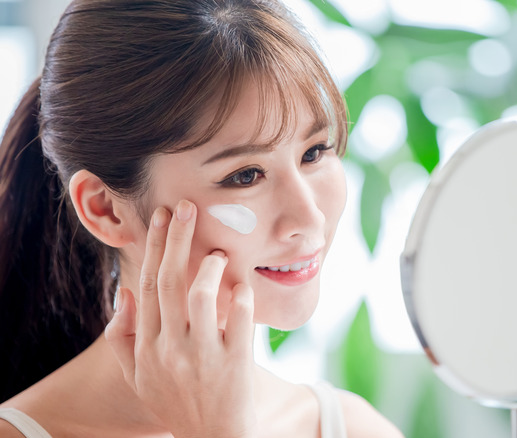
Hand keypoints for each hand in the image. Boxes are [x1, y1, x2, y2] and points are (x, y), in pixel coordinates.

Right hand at [105, 200, 257, 437]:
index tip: (160, 217)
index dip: (153, 247)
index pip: (147, 285)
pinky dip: (240, 298)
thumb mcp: (139, 378)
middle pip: (169, 281)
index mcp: (146, 347)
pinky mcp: (234, 365)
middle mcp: (169, 348)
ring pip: (199, 297)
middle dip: (177, 239)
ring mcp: (202, 357)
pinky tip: (243, 285)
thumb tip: (126, 293)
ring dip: (209, 267)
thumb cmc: (176, 403)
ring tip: (219, 252)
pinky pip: (238, 322)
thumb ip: (123, 339)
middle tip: (188, 207)